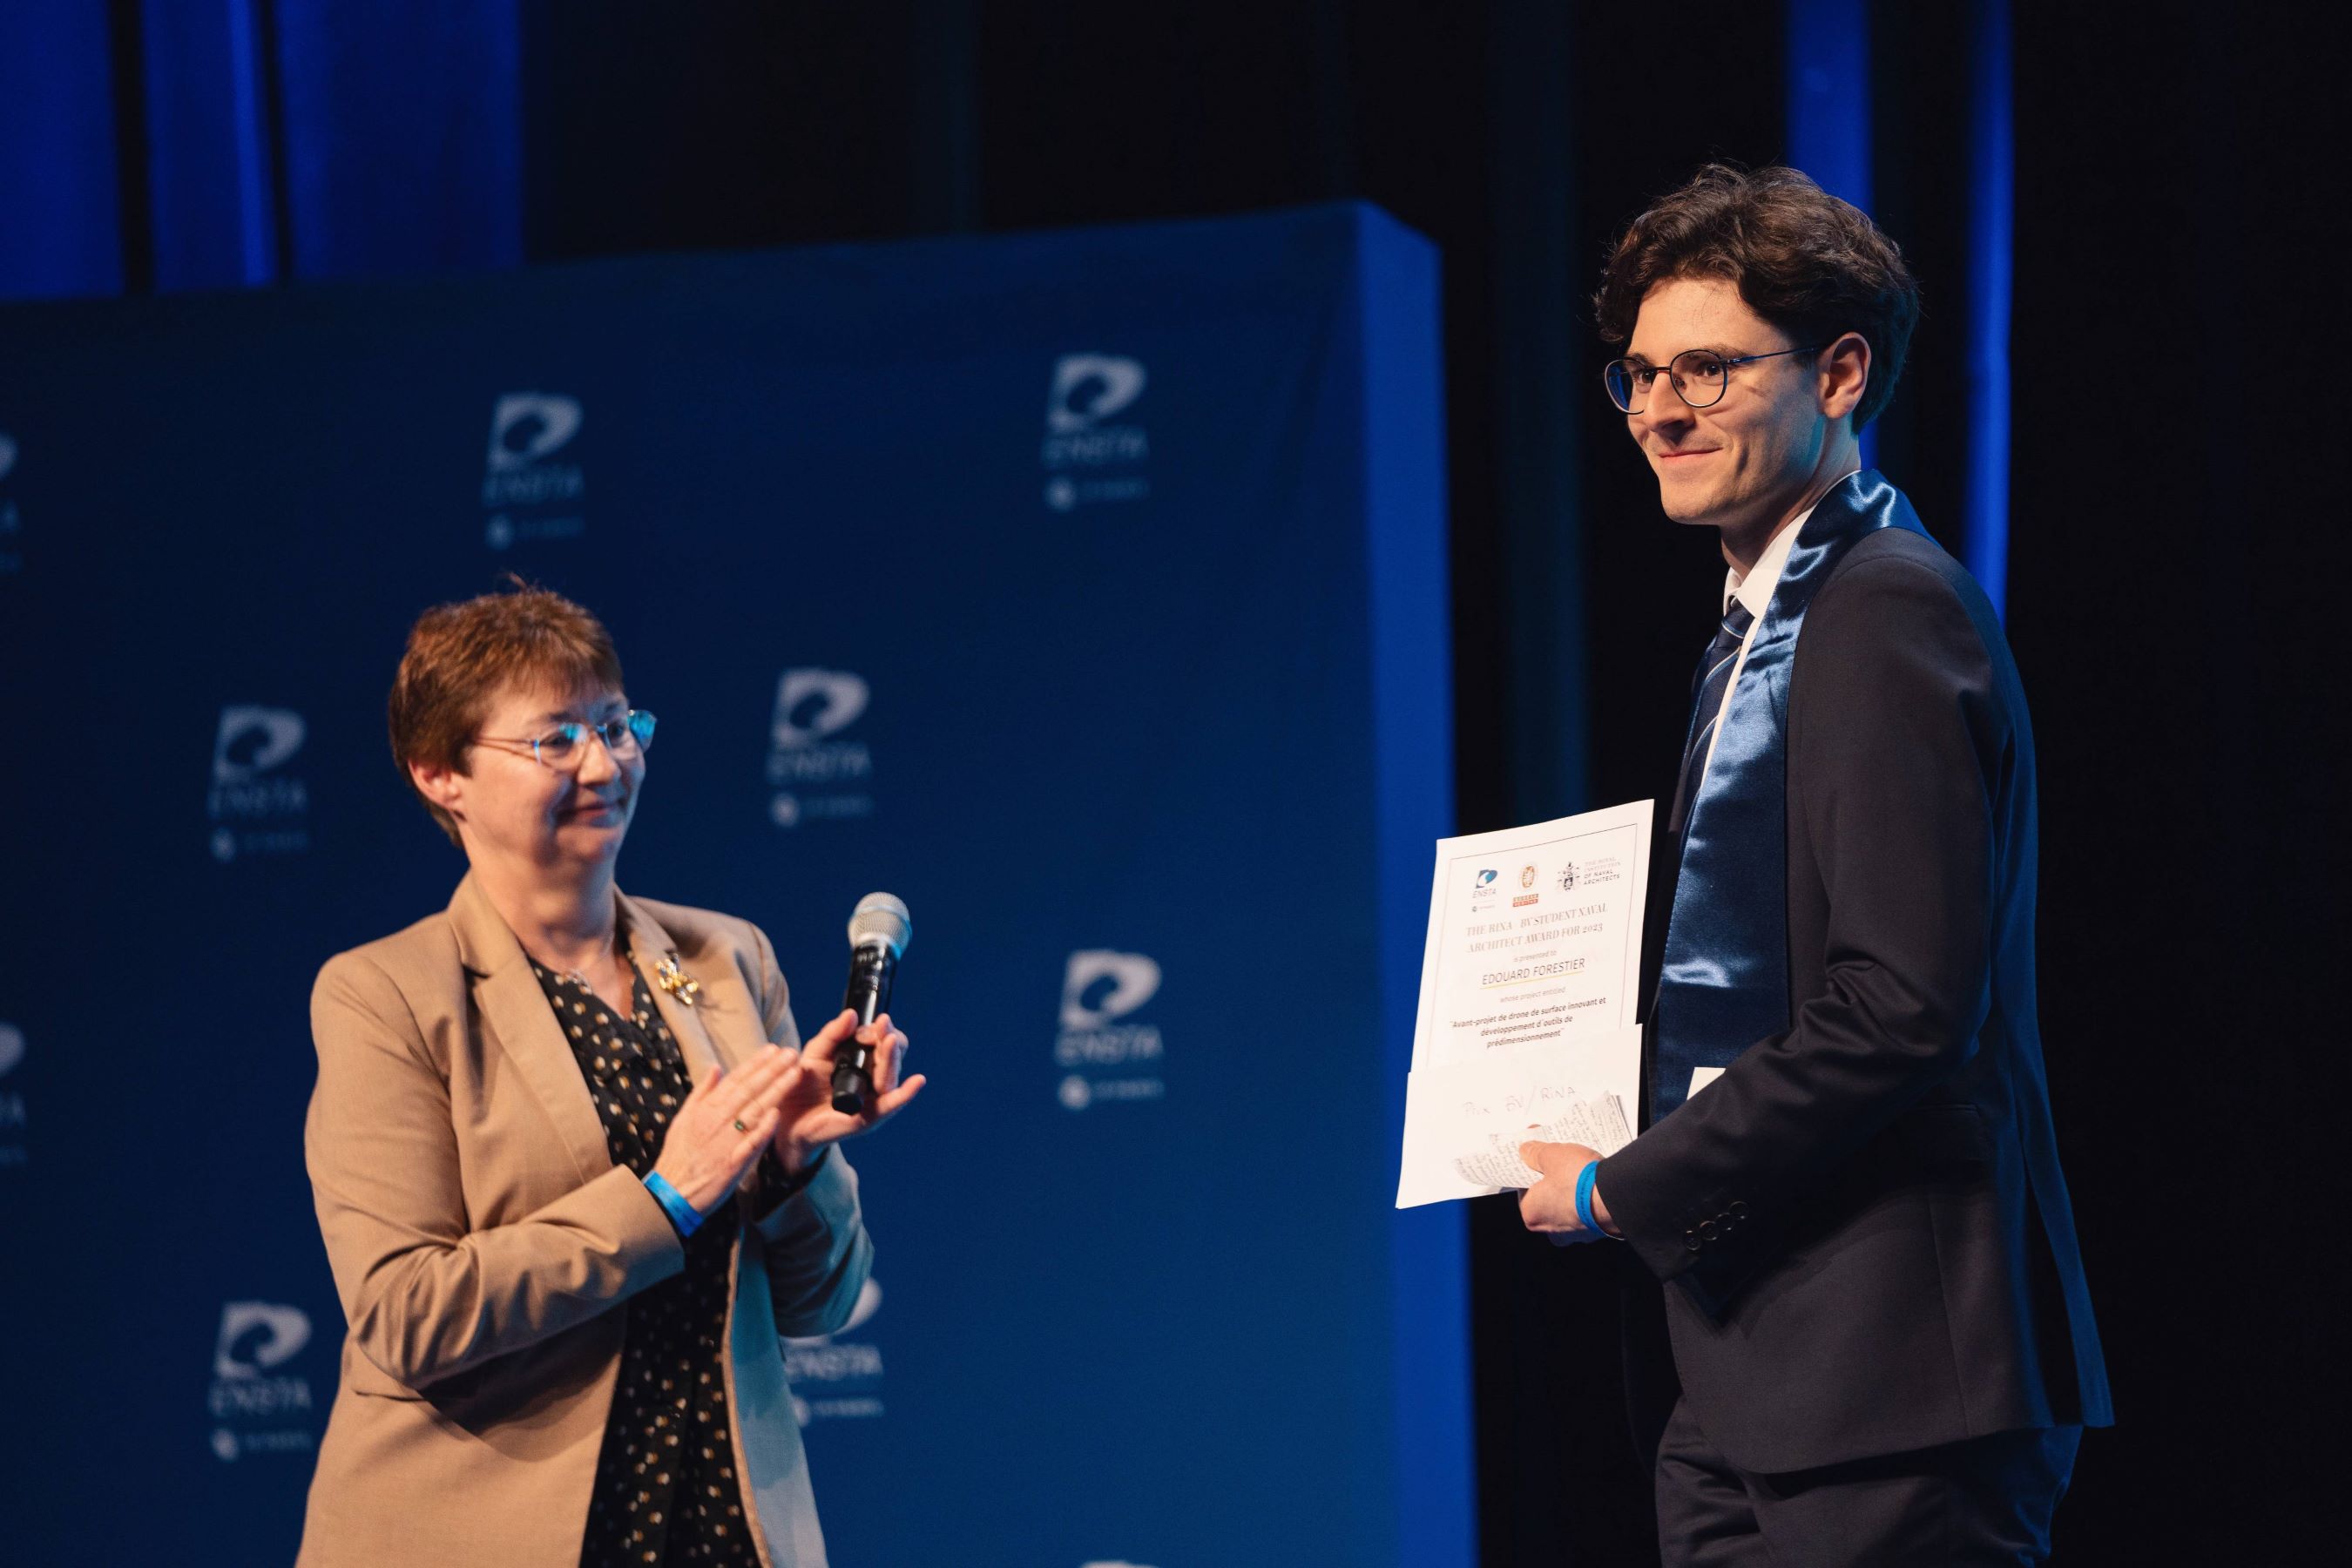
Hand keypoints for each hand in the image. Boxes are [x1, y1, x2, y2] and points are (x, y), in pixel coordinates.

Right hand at [650, 1045, 803, 1213]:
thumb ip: (701, 1092)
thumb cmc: (678, 1155)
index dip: (756, 1063)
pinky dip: (763, 1129)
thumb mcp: (683, 1118)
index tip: (773, 1049)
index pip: (736, 1080)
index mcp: (706, 1109)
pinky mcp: (732, 1163)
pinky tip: (777, 1115)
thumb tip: (716, 1067)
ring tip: (795, 1074)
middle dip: (772, 1070)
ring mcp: (726, 1141)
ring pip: (754, 1110)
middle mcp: (717, 1121)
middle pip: (749, 1090)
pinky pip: (750, 1143)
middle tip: (791, 1053)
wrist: (670, 1192)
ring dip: (776, 1091)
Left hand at [770, 1010, 926, 1171]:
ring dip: (892, 1058)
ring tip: (888, 1040)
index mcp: (863, 1062)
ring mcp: (873, 1099)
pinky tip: (917, 1081)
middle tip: (883, 1026)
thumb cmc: (802, 1085)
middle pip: (894, 1057)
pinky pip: (891, 1105)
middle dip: (890, 1039)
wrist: (787, 1118)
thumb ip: (833, 1033)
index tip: (877, 1021)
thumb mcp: (816, 1052)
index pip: (884, 1042)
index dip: (882, 1030)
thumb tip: (852, 1014)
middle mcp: (873, 1080)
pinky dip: (906, 1094)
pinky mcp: (869, 1118)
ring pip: (891, 1077)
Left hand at [1517, 1139, 1615, 1244]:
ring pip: (1569, 1204)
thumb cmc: (1578, 1180)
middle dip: (1553, 1178)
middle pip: (1547, 1196)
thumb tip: (1525, 1150)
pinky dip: (1589, 1196)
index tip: (1538, 1156)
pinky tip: (1595, 1180)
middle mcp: (1552, 1230)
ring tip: (1581, 1166)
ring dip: (1573, 1188)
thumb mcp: (1552, 1156)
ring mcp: (1577, 1232)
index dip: (1531, 1168)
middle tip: (1560, 1159)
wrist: (1617, 1197)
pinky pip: (1588, 1209)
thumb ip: (1535, 1152)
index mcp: (1531, 1214)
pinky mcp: (1598, 1230)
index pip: (1524, 1188)